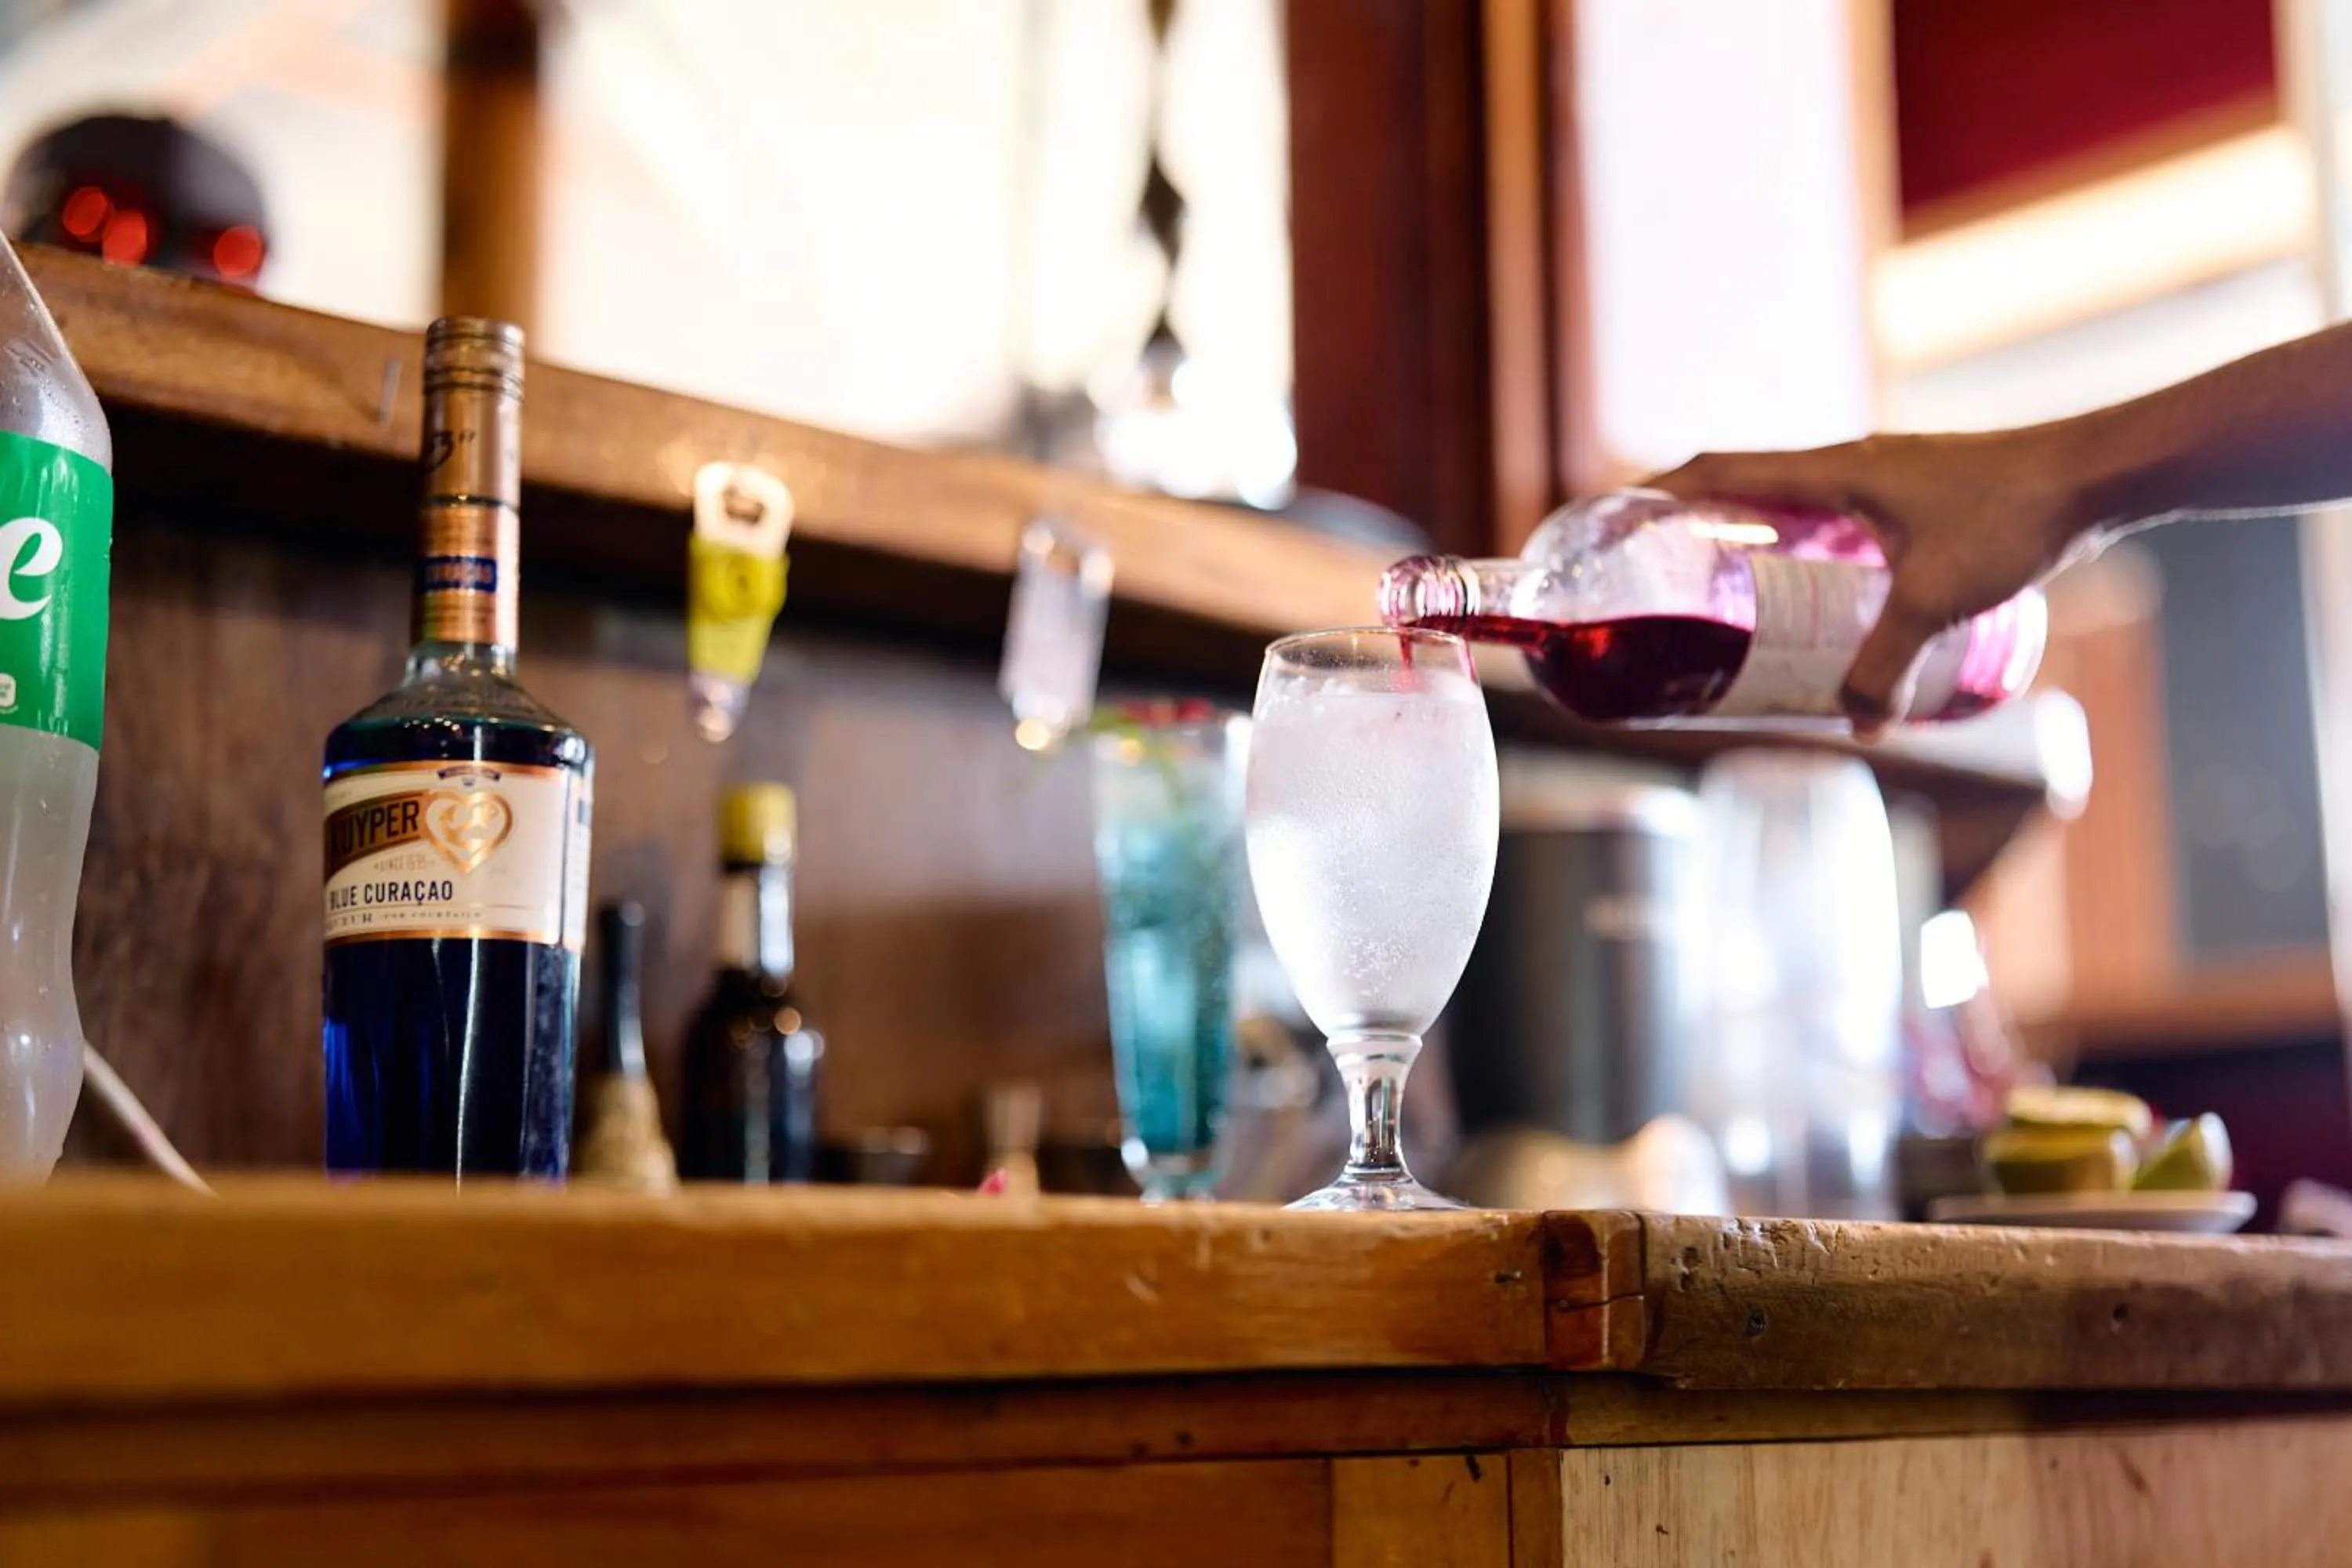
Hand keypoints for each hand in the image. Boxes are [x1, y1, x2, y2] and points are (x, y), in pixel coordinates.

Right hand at [1646, 429, 2100, 733]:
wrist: (2097, 473)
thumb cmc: (2013, 517)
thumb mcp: (1934, 601)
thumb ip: (1885, 666)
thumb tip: (1855, 727)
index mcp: (1832, 471)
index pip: (1721, 470)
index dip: (1661, 491)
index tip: (1618, 516)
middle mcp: (1850, 463)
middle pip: (1748, 484)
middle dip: (1700, 524)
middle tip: (1668, 574)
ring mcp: (1885, 473)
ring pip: (1796, 500)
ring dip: (1757, 534)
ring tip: (1733, 589)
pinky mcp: (1919, 490)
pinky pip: (1837, 513)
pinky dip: (1809, 542)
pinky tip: (1823, 587)